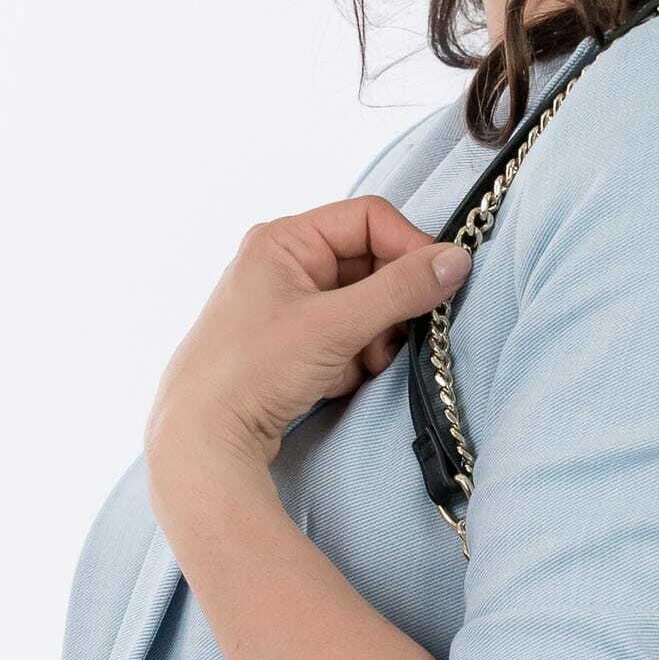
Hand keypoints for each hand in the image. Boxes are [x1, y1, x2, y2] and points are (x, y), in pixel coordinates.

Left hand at [143, 195, 471, 479]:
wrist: (202, 439)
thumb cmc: (252, 370)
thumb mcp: (335, 325)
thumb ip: (400, 290)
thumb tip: (457, 260)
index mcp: (285, 240)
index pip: (370, 219)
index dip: (409, 247)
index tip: (438, 284)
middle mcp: (286, 264)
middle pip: (371, 264)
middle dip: (390, 305)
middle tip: (395, 337)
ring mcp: (290, 305)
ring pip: (366, 305)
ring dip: (376, 337)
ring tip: (359, 364)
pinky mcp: (294, 343)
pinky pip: (349, 336)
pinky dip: (356, 358)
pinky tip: (338, 381)